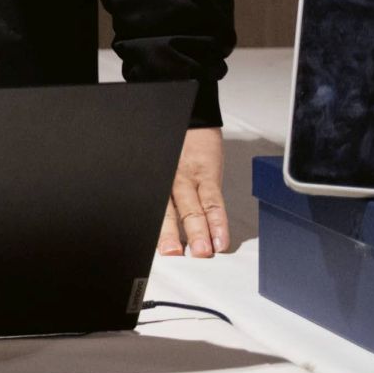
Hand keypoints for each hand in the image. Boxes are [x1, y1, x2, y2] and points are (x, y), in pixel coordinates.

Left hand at [157, 127, 228, 257]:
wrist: (191, 119)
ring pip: (192, 208)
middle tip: (174, 254)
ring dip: (198, 232)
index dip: (155, 233)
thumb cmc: (174, 147)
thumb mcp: (160, 169)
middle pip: (168, 211)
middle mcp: (168, 181)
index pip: (152, 211)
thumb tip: (161, 228)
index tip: (159, 253)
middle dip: (171, 235)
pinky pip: (213, 201)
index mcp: (155, 183)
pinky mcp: (208, 174)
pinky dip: (219, 221)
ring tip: (203, 252)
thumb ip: (162, 196)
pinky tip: (221, 238)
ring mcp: (188, 178)